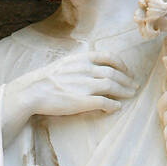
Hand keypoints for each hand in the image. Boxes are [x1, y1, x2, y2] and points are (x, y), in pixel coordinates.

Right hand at [1, 51, 136, 143]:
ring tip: (130, 95)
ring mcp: (86, 85)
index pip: (109, 58)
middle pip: (114, 73)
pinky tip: (117, 107)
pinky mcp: (83, 101)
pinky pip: (105, 102)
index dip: (121, 65)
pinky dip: (113, 104)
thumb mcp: (63, 64)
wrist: (32, 91)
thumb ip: (78, 65)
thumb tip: (88, 69)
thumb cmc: (44, 80)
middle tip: (134, 86)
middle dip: (127, 79)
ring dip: (124, 91)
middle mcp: (87, 70)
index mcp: (82, 59)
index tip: (126, 71)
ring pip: (113, 86)